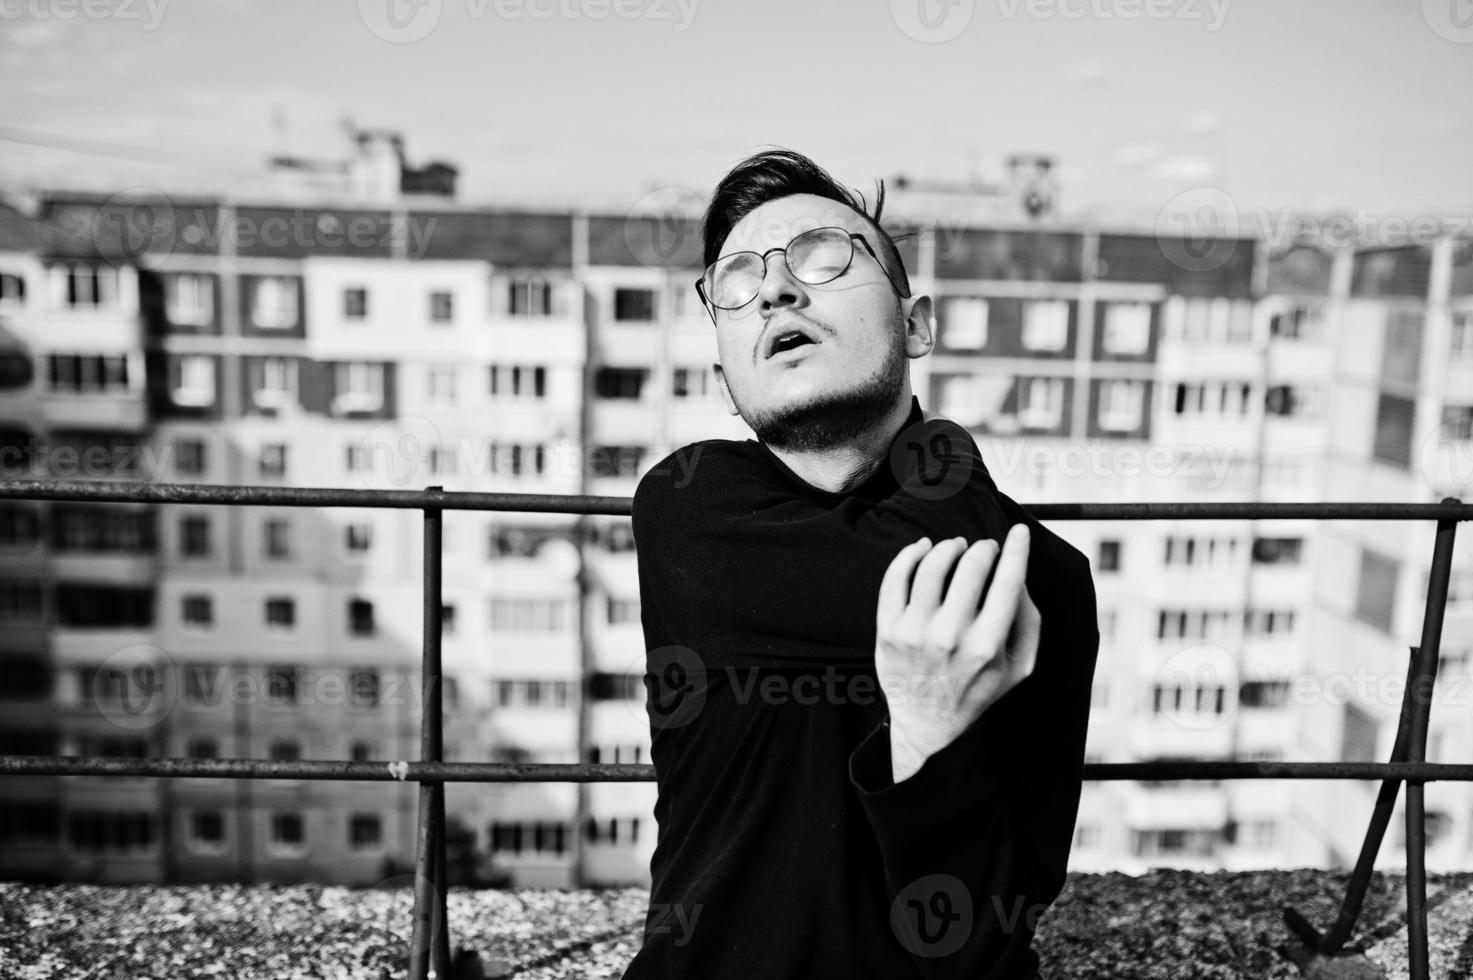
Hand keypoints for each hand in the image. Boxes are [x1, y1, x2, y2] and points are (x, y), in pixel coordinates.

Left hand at [875, 524, 1040, 781]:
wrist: (927, 723)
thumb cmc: (978, 690)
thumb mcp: (1020, 667)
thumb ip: (1029, 622)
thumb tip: (1019, 576)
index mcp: (987, 646)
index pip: (1007, 582)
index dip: (1016, 550)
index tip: (1018, 532)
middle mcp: (949, 637)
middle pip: (970, 567)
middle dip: (982, 548)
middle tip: (985, 547)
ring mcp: (915, 632)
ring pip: (931, 566)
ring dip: (947, 546)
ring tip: (955, 546)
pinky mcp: (888, 630)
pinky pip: (895, 578)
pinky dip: (909, 554)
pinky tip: (922, 548)